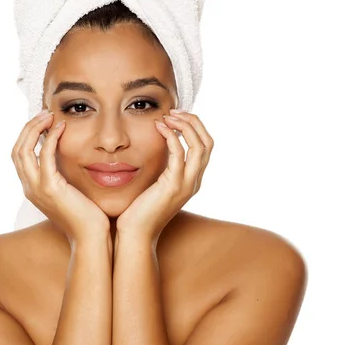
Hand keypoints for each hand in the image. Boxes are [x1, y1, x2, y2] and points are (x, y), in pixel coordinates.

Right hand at [11, 110, 109, 244]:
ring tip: (50, 116)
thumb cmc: (86, 216)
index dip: (28, 135)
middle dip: (29, 127)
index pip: (20, 156)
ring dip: (35, 128)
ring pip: (24, 149)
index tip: (43, 121)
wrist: (90, 237)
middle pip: (17, 149)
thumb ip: (63, 177)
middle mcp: (29, 187)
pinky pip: (45, 155)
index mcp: (32, 188)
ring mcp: (36, 188)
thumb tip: (68, 160)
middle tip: (45, 113)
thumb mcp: (70, 193)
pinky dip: (51, 138)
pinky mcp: (50, 188)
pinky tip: (62, 128)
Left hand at [116, 109, 213, 243]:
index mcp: (192, 179)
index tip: (176, 116)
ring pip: (199, 145)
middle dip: (193, 121)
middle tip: (174, 111)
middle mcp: (194, 181)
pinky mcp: (173, 186)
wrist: (136, 234)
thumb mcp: (155, 184)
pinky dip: (171, 136)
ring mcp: (187, 184)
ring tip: (168, 116)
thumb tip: (155, 148)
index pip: (205, 145)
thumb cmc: (140, 210)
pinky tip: (159, 128)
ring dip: (185, 125)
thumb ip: (161, 168)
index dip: (194, 126)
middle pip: (207, 142)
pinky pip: (179, 154)